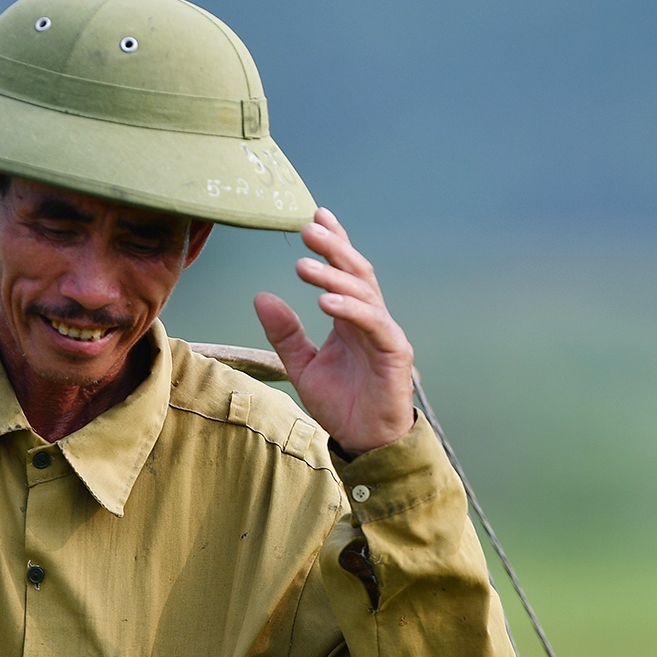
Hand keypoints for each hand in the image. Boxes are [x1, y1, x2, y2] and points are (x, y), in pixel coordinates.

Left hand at [253, 209, 415, 456]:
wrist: (365, 441)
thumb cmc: (341, 404)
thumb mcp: (301, 365)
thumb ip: (284, 332)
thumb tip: (261, 296)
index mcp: (351, 318)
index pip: (344, 272)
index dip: (334, 242)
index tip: (315, 216)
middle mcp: (371, 319)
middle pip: (356, 273)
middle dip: (334, 248)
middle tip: (309, 228)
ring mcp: (385, 333)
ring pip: (363, 293)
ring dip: (333, 277)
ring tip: (304, 265)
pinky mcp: (395, 353)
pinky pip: (373, 324)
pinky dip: (350, 309)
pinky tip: (325, 301)